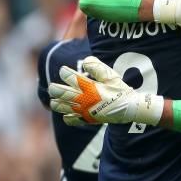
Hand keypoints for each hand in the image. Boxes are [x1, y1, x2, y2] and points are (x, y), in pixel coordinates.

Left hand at [48, 56, 162, 125]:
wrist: (129, 109)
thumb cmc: (120, 90)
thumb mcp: (111, 76)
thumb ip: (97, 67)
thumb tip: (85, 61)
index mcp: (89, 87)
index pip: (70, 78)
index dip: (64, 72)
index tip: (63, 70)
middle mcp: (84, 99)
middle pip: (61, 93)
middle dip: (55, 89)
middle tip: (52, 86)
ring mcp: (84, 110)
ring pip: (62, 107)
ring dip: (56, 103)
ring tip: (54, 100)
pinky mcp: (87, 119)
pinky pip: (71, 120)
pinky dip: (67, 117)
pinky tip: (67, 113)